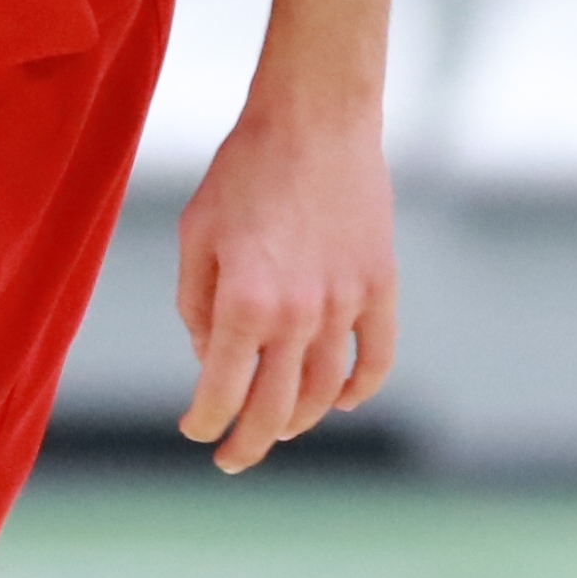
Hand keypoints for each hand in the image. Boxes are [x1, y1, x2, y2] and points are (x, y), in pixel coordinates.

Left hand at [171, 83, 397, 473]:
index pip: (221, 392)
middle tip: (233, 458)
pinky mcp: (380, 287)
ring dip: (298, 420)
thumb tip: (212, 359)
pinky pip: (376, 358)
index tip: (196, 430)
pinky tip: (338, 400)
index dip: (204, 421)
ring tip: (279, 428)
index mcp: (243, 304)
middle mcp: (297, 315)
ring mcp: (345, 305)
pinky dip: (358, 389)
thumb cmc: (243, 170)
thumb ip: (196, 306)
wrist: (315, 119)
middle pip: (274, 410)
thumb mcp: (196, 235)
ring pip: (323, 392)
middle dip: (249, 444)